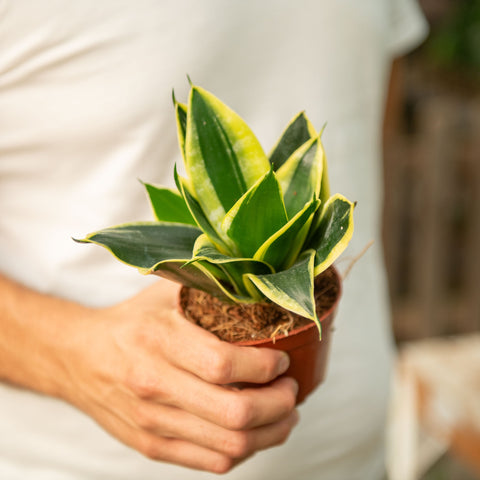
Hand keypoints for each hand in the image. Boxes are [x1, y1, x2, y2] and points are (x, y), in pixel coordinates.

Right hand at [61, 279, 298, 472]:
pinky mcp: (152, 446)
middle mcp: (155, 386)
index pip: (224, 365)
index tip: (282, 359)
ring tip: (285, 413)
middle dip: (279, 403)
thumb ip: (207, 286)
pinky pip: (211, 462)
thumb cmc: (131, 322)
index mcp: (160, 341)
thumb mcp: (164, 292)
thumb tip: (259, 283)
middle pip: (235, 413)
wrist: (79, 358)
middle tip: (291, 388)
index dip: (265, 366)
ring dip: (271, 432)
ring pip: (230, 445)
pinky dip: (244, 450)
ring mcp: (153, 423)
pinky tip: (255, 431)